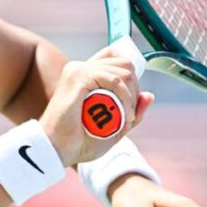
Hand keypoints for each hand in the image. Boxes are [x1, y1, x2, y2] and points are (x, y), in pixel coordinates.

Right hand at [38, 43, 153, 167]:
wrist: (56, 151)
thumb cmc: (78, 142)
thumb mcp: (113, 128)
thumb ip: (132, 112)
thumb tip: (149, 95)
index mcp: (84, 74)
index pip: (115, 56)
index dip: (131, 74)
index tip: (132, 99)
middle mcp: (80, 68)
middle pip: (124, 63)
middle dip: (135, 89)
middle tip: (131, 113)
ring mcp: (78, 70)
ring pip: (123, 71)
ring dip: (132, 97)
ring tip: (128, 118)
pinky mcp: (78, 77)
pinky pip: (114, 80)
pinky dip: (126, 98)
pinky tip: (126, 116)